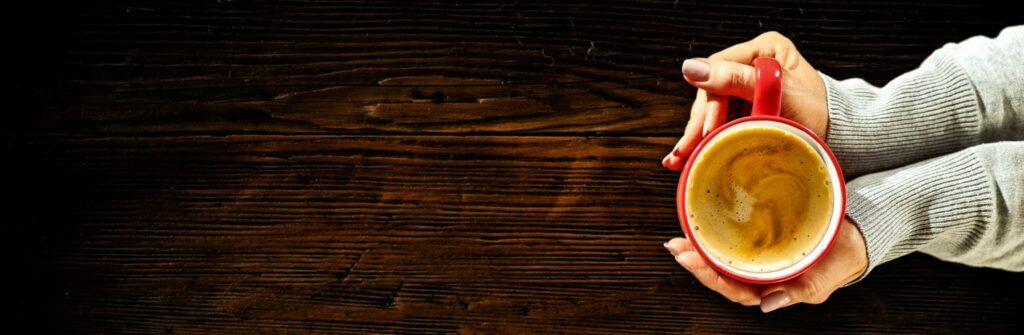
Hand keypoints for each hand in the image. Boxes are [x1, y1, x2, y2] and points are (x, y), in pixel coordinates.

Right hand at [662, 31, 828, 170]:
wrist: (841, 139)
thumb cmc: (821, 114)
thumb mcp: (780, 94)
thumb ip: (737, 80)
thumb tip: (692, 68)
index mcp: (763, 51)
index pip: (720, 70)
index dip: (709, 103)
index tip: (707, 130)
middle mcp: (751, 66)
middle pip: (712, 93)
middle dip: (699, 125)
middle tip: (686, 152)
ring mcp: (746, 89)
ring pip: (711, 111)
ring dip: (696, 137)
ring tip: (680, 160)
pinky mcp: (745, 110)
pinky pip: (719, 123)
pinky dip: (706, 140)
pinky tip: (688, 155)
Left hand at [664, 218, 867, 312]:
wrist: (857, 235)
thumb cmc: (840, 258)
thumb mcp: (824, 278)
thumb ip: (800, 291)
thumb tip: (769, 305)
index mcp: (771, 289)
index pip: (733, 289)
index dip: (711, 278)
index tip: (693, 262)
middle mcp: (759, 276)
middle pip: (721, 274)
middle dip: (696, 262)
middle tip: (676, 247)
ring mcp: (758, 258)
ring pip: (723, 257)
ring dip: (698, 249)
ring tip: (677, 240)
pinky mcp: (760, 239)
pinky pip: (732, 239)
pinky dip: (713, 233)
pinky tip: (697, 225)